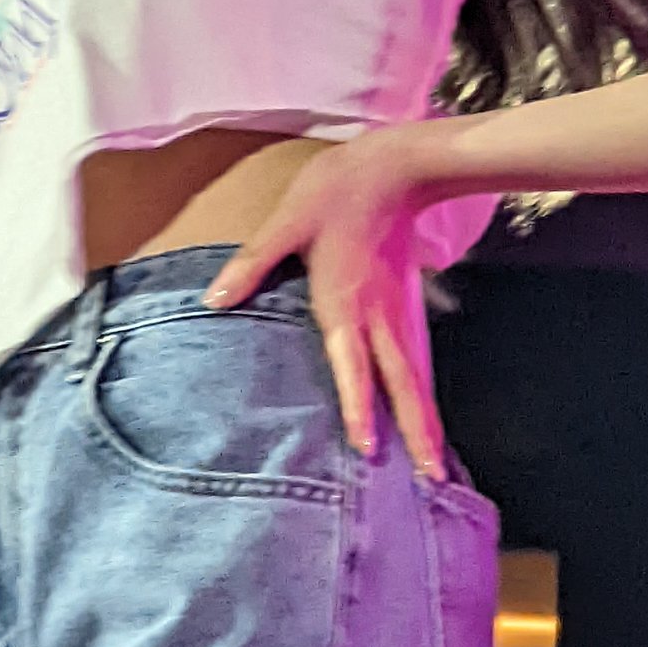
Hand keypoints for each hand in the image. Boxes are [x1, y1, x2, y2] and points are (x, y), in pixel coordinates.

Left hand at [201, 129, 445, 478]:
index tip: (366, 448)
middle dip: (417, 433)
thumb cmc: (336, 191)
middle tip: (431, 479)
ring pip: (417, 378)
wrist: (395, 167)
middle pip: (403, 385)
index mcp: (346, 301)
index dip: (358, 406)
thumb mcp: (286, 222)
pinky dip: (424, 395)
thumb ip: (252, 263)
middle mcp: (380, 316)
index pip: (354, 364)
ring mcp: (401, 314)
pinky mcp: (409, 307)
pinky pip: (419, 362)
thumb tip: (212, 299)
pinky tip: (424, 416)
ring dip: (426, 421)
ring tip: (435, 466)